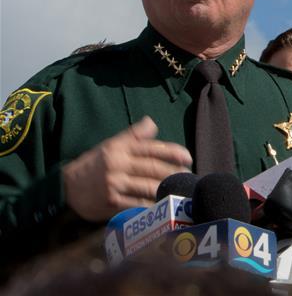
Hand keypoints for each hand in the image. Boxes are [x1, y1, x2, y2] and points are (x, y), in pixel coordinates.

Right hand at [62, 116, 192, 221]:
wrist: (66, 187)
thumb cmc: (94, 164)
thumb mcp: (111, 145)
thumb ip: (133, 135)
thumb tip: (152, 123)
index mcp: (119, 148)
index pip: (151, 148)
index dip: (172, 152)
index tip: (188, 157)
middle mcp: (117, 164)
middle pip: (153, 168)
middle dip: (174, 172)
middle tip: (189, 176)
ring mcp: (114, 184)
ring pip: (148, 186)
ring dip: (167, 190)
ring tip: (181, 191)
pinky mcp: (111, 202)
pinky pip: (138, 204)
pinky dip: (152, 206)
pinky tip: (164, 206)